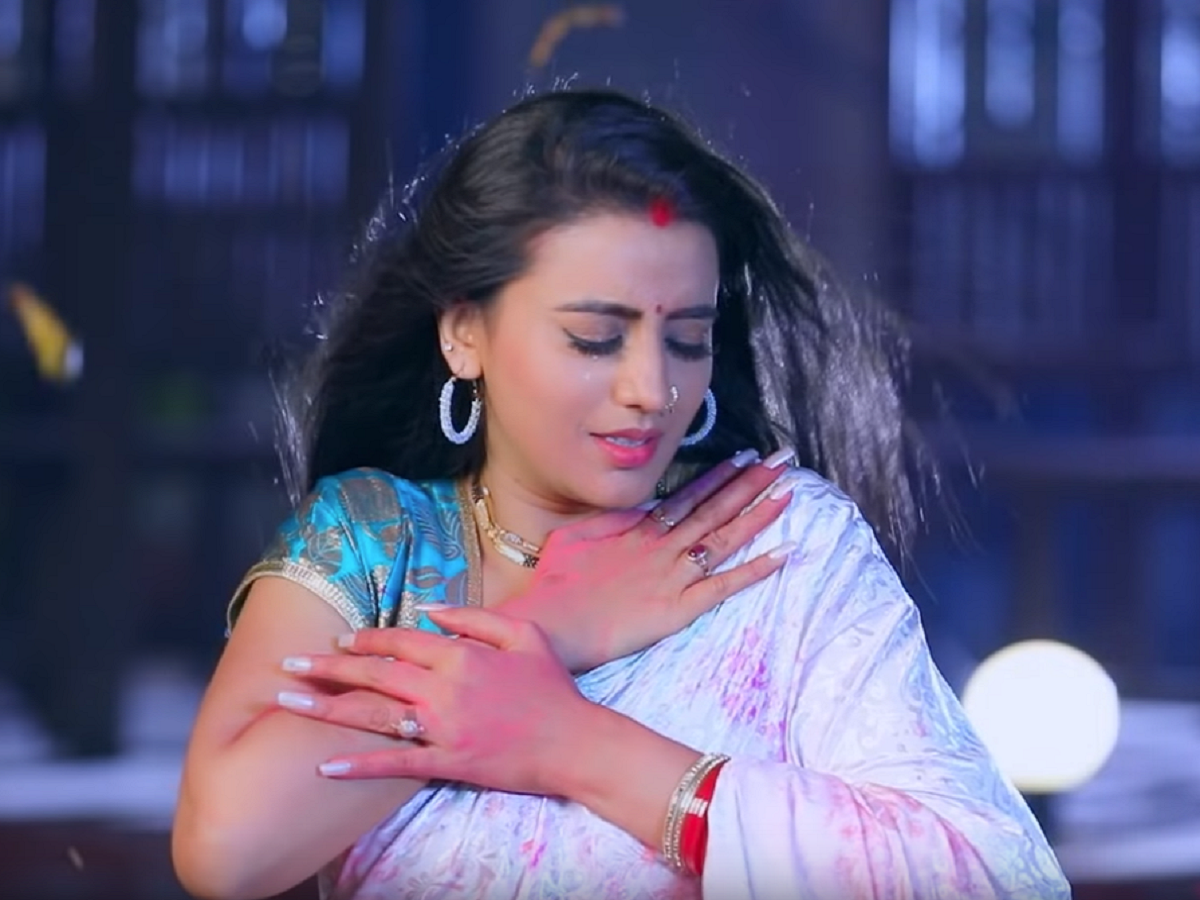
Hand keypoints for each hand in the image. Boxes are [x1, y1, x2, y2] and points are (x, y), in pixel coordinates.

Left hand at [278, 607, 591, 791]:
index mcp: (462, 655)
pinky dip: (358, 764)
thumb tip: (431, 610)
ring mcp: (444, 727)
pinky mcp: (448, 762)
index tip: (339, 641)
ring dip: (327, 707)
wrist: (575, 743)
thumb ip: (476, 618)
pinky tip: (325, 764)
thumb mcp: (524, 634)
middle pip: (375, 674)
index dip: (365, 640)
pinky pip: (394, 763)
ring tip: (288, 703)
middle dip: (327, 668)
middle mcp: (445, 688)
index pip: (400, 641)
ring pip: (374, 714)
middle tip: (289, 666)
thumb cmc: (552, 687)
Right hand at [502, 448, 798, 670]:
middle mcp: (662, 547)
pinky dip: (755, 570)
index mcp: (638, 530)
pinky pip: (724, 587)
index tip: (744, 458)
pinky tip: (784, 554)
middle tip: (782, 461)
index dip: (719, 476)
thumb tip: (634, 509)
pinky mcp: (678, 608)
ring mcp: (673, 576)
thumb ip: (610, 520)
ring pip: (724, 539)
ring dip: (758, 515)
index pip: (688, 496)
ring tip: (789, 492)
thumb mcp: (575, 537)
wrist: (550, 624)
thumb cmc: (556, 584)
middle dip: (751, 483)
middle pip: (714, 508)